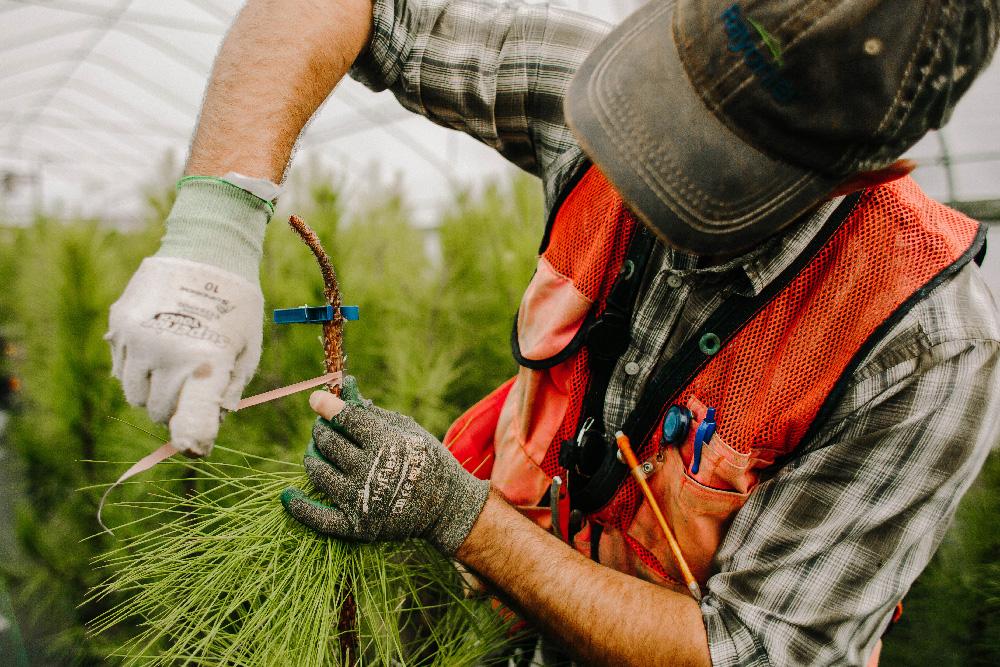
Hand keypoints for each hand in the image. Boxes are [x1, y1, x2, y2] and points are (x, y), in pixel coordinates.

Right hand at [105, 257, 262, 455]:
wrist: (207, 251)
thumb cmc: (236, 306)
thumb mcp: (246, 349)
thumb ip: (229, 390)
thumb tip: (210, 422)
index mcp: (206, 364)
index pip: (192, 421)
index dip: (194, 440)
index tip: (197, 447)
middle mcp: (169, 355)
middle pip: (159, 412)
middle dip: (175, 409)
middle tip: (192, 389)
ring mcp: (139, 340)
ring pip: (135, 395)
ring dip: (153, 392)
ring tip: (176, 367)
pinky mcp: (120, 326)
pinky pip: (120, 369)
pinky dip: (137, 370)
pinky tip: (159, 348)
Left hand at [281, 379, 489, 554]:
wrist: (447, 507)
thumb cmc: (427, 460)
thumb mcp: (407, 428)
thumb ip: (372, 411)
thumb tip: (344, 387)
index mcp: (384, 442)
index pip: (342, 417)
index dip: (326, 404)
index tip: (316, 399)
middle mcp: (369, 470)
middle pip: (327, 441)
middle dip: (322, 429)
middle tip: (325, 427)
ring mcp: (360, 500)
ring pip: (318, 471)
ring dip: (313, 456)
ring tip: (318, 450)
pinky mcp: (356, 526)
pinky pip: (317, 518)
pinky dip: (299, 506)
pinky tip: (288, 494)